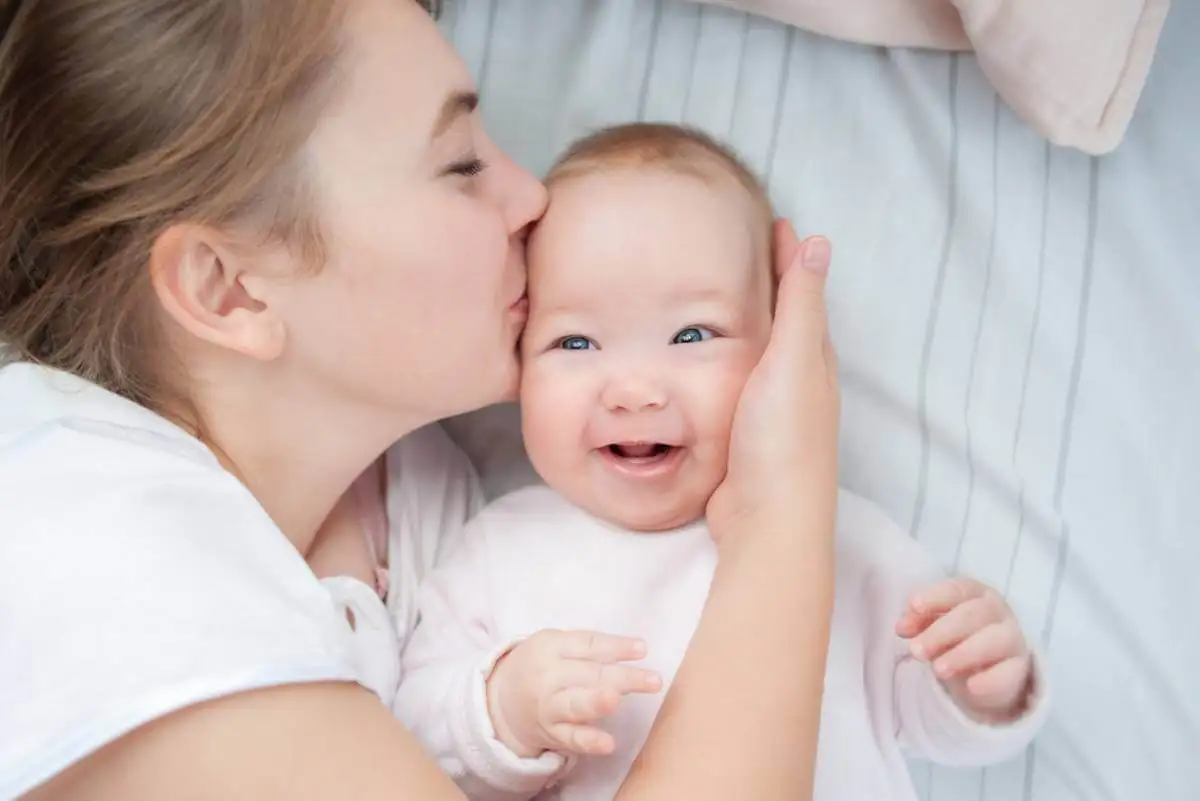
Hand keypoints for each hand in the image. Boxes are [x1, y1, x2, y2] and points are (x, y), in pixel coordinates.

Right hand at [486, 629, 662, 757]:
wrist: (502, 700)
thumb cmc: (541, 666)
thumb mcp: (555, 646)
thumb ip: (588, 648)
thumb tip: (634, 652)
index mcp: (550, 646)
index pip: (587, 644)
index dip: (616, 646)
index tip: (643, 649)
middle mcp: (547, 676)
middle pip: (588, 674)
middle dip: (622, 677)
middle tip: (654, 680)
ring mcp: (548, 706)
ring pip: (575, 704)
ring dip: (596, 702)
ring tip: (617, 700)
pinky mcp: (550, 733)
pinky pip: (571, 738)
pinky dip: (588, 741)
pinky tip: (608, 744)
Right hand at [707, 222, 838, 543]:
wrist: (769, 520)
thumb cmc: (782, 440)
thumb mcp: (792, 362)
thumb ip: (801, 305)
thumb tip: (818, 243)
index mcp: (814, 362)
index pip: (804, 295)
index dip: (790, 259)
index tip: (775, 221)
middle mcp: (799, 385)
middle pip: (789, 324)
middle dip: (774, 286)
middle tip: (746, 252)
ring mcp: (773, 414)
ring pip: (764, 357)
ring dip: (749, 326)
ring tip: (717, 300)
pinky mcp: (747, 438)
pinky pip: (740, 386)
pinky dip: (728, 364)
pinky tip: (706, 367)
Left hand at [897, 578, 1033, 721]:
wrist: (987, 671)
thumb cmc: (956, 637)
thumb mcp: (933, 626)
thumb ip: (918, 622)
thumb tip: (902, 627)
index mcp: (975, 593)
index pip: (957, 588)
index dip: (935, 596)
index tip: (913, 607)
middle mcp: (997, 611)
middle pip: (972, 614)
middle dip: (940, 632)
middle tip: (915, 651)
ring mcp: (1012, 638)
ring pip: (992, 640)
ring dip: (962, 654)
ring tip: (937, 670)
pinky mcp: (1019, 668)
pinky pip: (1009, 672)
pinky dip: (990, 680)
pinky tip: (971, 687)